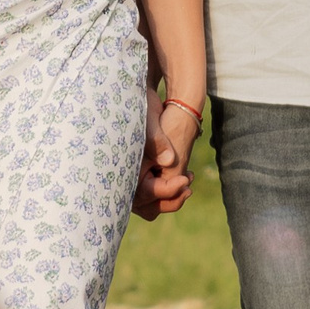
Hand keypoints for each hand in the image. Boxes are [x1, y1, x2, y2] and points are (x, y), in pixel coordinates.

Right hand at [130, 97, 196, 220]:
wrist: (137, 100)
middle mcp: (123, 180)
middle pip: (148, 207)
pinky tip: (183, 176)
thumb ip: (156, 141)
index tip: (185, 179)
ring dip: (171, 198)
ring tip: (187, 180)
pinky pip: (155, 196)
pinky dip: (169, 191)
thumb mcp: (148, 122)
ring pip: (152, 205)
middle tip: (188, 184)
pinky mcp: (140, 178)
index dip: (167, 190)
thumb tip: (169, 160)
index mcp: (122, 169)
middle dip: (170, 199)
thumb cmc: (140, 109)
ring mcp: (131, 181)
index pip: (146, 194)